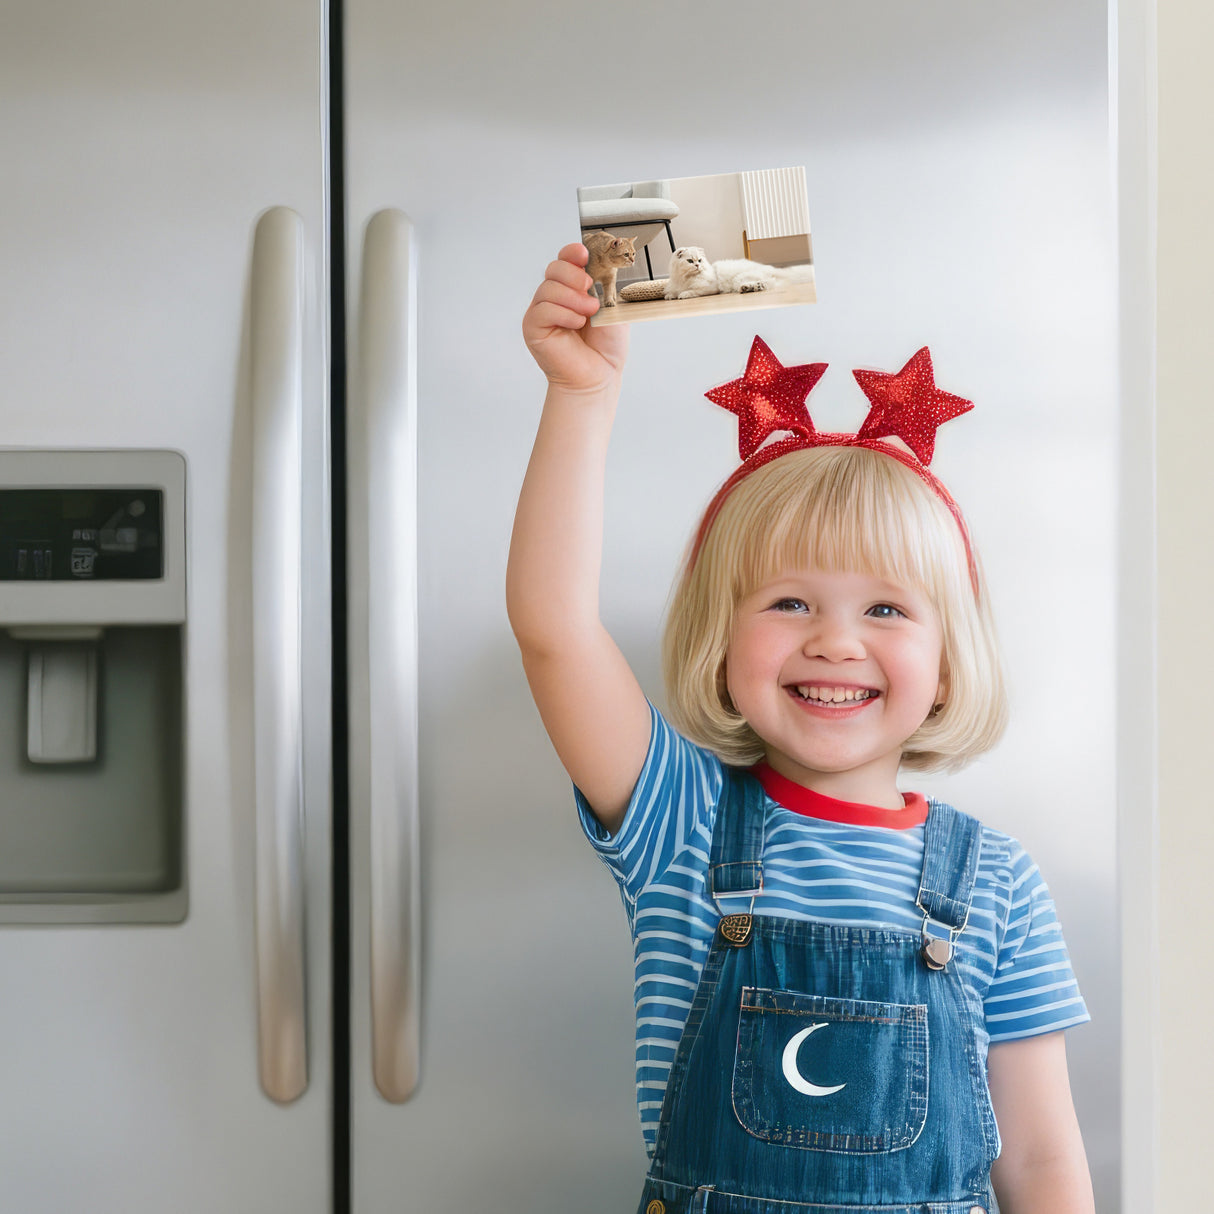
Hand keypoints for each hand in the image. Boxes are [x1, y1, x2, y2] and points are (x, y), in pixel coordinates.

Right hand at [523, 244, 628, 393]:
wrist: (598, 377)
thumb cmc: (605, 347)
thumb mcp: (609, 309)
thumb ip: (599, 287)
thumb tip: (588, 269)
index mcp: (572, 290)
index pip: (564, 261)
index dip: (571, 253)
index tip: (583, 254)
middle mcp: (553, 298)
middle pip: (554, 268)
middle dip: (574, 275)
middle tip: (589, 291)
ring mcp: (541, 312)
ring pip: (548, 287)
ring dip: (573, 299)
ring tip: (588, 315)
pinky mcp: (532, 327)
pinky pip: (543, 308)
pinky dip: (563, 314)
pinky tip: (575, 325)